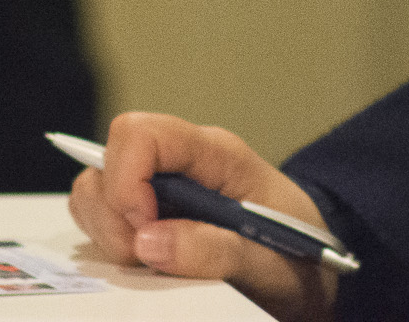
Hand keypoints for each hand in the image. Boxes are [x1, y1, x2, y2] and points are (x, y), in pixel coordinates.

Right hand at [68, 112, 337, 321]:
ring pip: (96, 191)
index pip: (141, 134)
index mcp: (217, 155)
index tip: (142, 232)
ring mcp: (161, 188)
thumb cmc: (298, 259)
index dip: (125, 181)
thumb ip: (216, 251)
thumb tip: (148, 241)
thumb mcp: (270, 263)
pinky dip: (110, 245)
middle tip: (146, 259)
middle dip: (111, 217)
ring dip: (108, 234)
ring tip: (152, 264)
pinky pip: (102, 221)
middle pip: (107, 161)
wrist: (312, 273)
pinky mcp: (148, 215)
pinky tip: (147, 265)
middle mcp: (183, 163)